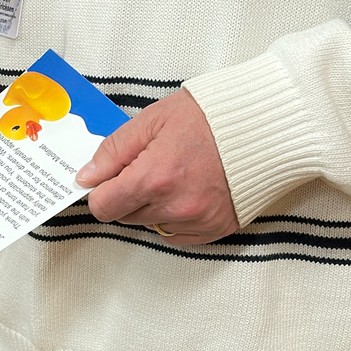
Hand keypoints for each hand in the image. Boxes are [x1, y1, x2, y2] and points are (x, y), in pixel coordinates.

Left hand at [76, 89, 238, 243]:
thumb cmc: (211, 116)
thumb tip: (87, 176)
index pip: (103, 207)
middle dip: (129, 194)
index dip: (101, 191)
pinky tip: (190, 189)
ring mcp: (197, 221)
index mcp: (153, 178)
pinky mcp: (215, 229)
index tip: (110, 179)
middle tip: (150, 166)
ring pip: (151, 224)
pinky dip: (176, 216)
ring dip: (153, 205)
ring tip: (175, 174)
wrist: (263, 125)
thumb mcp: (152, 120)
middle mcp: (174, 206)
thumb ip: (113, 151)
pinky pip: (177, 234)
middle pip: (126, 216)